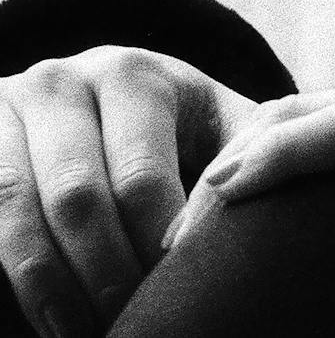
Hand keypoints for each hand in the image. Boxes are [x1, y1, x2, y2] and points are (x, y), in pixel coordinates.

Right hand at [0, 47, 259, 336]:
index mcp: (134, 75)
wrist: (94, 105)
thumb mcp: (219, 125)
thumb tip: (255, 209)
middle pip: (77, 200)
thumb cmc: (174, 130)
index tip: (182, 286)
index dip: (159, 244)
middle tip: (136, 319)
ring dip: (51, 287)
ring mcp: (5, 111)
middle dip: (107, 274)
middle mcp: (63, 82)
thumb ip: (252, 155)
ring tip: (87, 331)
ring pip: (17, 214)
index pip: (141, 177)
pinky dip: (12, 274)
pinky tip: (45, 313)